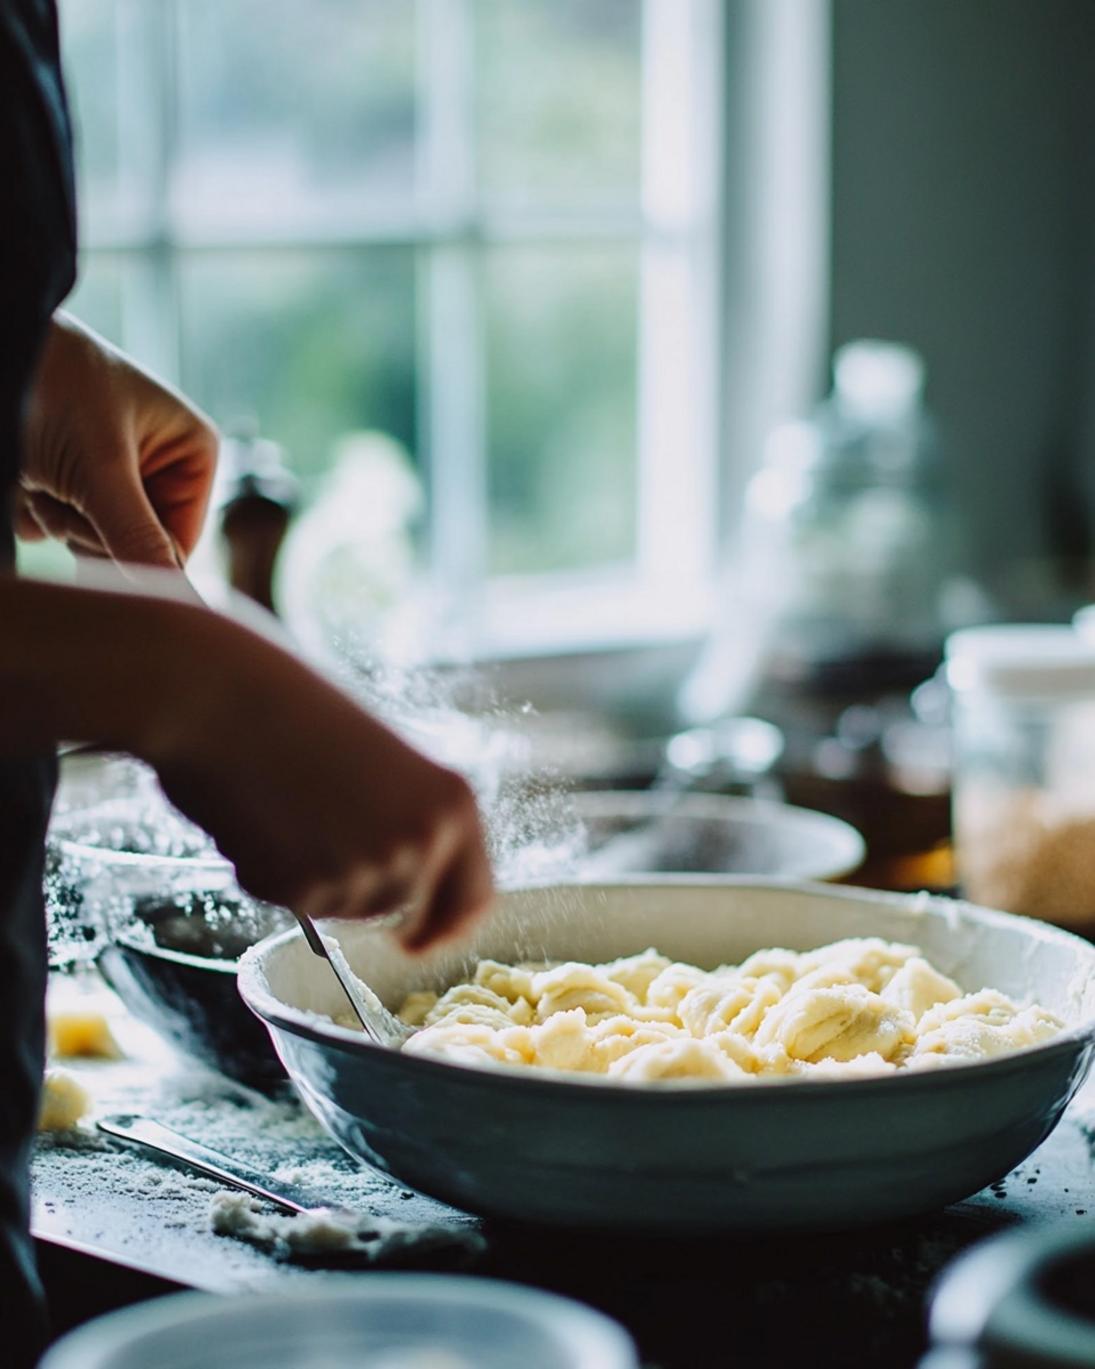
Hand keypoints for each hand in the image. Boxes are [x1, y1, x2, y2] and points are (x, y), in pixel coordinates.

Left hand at [17, 314, 217, 566]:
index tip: (94, 523)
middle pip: (136, 548)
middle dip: (89, 529)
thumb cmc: (54, 384)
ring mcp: (116, 477)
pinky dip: (36, 513)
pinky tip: (27, 478)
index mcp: (194, 453)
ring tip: (39, 477)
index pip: (180, 543)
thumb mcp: (101, 467)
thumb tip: (178, 602)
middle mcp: (162, 466)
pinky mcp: (75, 482)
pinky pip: (62, 530)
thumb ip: (138, 536)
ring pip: (96, 543)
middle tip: (61, 492)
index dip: (136, 549)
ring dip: (58, 520)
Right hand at [146, 610, 493, 951]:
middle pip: (399, 907)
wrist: (220, 697)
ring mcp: (366, 871)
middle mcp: (423, 843)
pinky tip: (256, 818)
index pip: (474, 897)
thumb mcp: (384, 764)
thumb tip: (408, 885)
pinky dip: (269, 872)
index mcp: (453, 804)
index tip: (418, 938)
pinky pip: (292, 903)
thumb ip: (407, 821)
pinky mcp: (307, 890)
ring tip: (284, 804)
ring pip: (342, 908)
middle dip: (360, 887)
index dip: (446, 924)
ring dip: (311, 874)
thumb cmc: (295, 714)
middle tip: (315, 828)